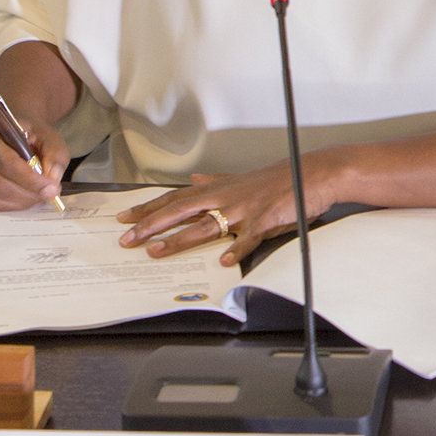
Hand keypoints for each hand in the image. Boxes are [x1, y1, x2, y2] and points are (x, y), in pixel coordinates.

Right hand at [0, 115, 70, 210]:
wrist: (17, 131)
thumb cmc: (32, 134)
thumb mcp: (51, 138)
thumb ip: (55, 158)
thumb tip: (51, 184)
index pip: (8, 162)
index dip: (30, 180)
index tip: (50, 188)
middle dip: (27, 193)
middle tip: (48, 194)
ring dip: (20, 201)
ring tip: (38, 195)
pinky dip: (10, 205)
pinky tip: (24, 198)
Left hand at [116, 157, 336, 267]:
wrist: (310, 174)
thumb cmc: (277, 179)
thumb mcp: (241, 178)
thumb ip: (215, 181)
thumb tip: (194, 180)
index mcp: (218, 189)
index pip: (175, 199)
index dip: (149, 209)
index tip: (125, 218)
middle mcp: (225, 198)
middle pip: (180, 211)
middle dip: (151, 225)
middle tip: (127, 239)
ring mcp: (243, 210)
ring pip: (205, 226)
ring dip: (179, 239)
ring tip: (157, 251)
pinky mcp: (264, 221)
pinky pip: (249, 238)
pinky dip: (237, 249)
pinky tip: (225, 261)